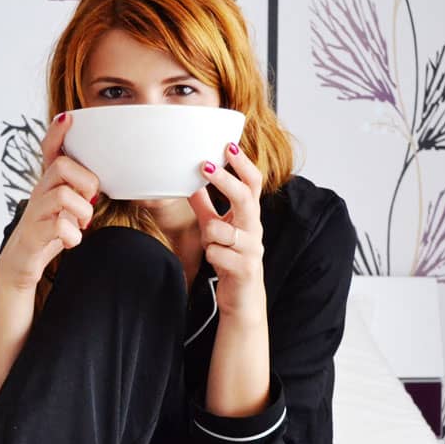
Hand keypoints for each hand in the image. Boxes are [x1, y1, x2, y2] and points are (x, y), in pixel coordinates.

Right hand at [0, 112, 98, 291]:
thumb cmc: (50, 232)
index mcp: (49, 183)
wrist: (22, 262)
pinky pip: (58, 227)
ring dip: (82, 211)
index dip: (57, 133)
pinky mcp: (33, 234)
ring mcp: (35, 212)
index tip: (68, 117)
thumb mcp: (68, 207)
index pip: (49, 149)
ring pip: (62, 195)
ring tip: (83, 223)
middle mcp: (39, 192)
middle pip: (61, 166)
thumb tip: (111, 180)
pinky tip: (72, 240)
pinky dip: (72, 236)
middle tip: (91, 199)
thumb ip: (83, 192)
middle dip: (85, 180)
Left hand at [189, 142, 265, 319]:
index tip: (228, 146)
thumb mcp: (215, 228)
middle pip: (245, 198)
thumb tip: (190, 183)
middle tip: (205, 165)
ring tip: (209, 242)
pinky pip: (216, 253)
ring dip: (209, 234)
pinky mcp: (244, 268)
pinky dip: (210, 255)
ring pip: (222, 230)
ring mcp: (251, 249)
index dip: (242, 165)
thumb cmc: (230, 258)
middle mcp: (254, 229)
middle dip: (225, 181)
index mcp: (249, 216)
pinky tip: (215, 262)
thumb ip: (206, 207)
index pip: (253, 184)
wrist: (242, 297)